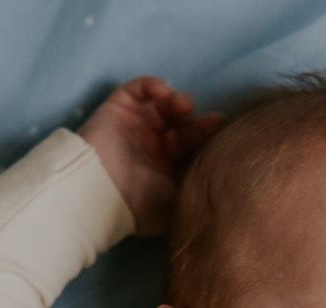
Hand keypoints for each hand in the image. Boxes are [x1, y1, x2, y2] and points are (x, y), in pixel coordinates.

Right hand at [79, 76, 220, 236]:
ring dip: (177, 102)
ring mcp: (136, 129)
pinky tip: (163, 92)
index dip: (208, 139)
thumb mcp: (180, 203)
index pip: (193, 151)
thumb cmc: (142, 204)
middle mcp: (153, 150)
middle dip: (197, 124)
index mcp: (168, 173)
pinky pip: (138, 89)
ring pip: (163, 108)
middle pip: (182, 128)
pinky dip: (152, 85)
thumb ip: (201, 188)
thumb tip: (225, 180)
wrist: (100, 192)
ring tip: (181, 106)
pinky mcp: (118, 110)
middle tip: (210, 121)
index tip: (222, 130)